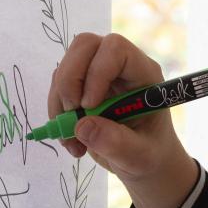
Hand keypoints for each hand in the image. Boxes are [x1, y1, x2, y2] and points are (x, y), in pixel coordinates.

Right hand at [46, 32, 188, 187]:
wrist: (143, 162)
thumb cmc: (150, 155)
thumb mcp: (139, 156)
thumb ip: (116, 143)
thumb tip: (82, 126)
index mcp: (143, 74)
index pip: (116, 49)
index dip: (97, 71)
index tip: (89, 106)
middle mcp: (120, 67)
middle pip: (85, 45)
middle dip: (69, 80)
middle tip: (72, 114)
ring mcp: (98, 74)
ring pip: (66, 66)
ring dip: (60, 103)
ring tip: (72, 140)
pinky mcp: (81, 87)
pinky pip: (59, 87)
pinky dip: (57, 114)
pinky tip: (71, 140)